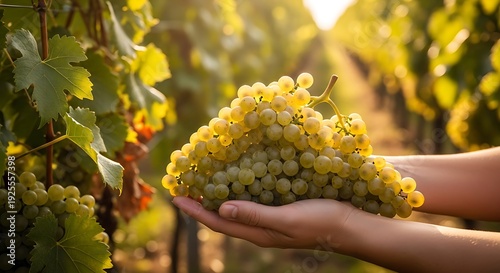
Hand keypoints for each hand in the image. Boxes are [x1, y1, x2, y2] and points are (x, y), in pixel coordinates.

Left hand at [172, 197, 356, 249]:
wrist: (350, 226)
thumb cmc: (321, 223)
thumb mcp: (287, 219)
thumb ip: (255, 215)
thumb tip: (221, 209)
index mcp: (258, 233)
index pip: (218, 223)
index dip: (196, 211)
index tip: (176, 198)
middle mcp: (260, 227)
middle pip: (223, 216)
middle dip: (202, 203)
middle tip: (184, 186)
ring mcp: (271, 217)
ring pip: (237, 207)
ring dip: (218, 194)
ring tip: (203, 179)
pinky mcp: (281, 206)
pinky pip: (253, 198)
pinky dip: (240, 187)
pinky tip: (238, 175)